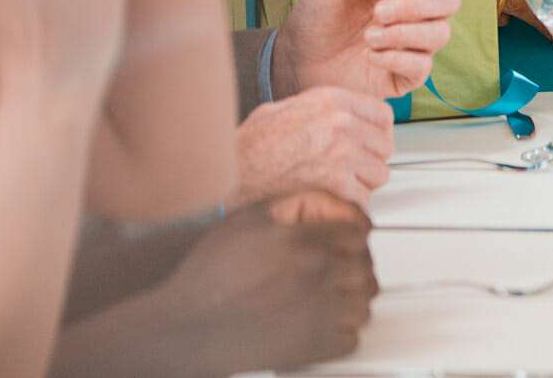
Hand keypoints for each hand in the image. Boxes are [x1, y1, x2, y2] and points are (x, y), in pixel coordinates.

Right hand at [147, 194, 376, 374]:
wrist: (186, 328)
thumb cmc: (209, 275)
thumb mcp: (246, 219)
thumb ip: (293, 203)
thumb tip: (326, 204)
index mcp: (304, 241)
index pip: (358, 230)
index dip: (353, 232)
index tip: (347, 239)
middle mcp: (318, 275)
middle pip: (365, 266)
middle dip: (353, 265)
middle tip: (335, 269)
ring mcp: (319, 314)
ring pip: (363, 303)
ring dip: (351, 299)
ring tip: (329, 297)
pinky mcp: (313, 348)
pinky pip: (351, 338)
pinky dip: (341, 333)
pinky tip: (321, 323)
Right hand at [232, 87, 393, 207]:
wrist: (237, 165)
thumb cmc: (254, 141)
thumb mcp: (288, 107)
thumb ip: (319, 108)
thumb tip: (334, 114)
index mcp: (332, 100)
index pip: (383, 115)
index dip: (380, 133)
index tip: (373, 142)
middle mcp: (341, 121)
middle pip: (385, 145)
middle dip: (372, 159)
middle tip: (358, 167)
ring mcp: (340, 149)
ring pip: (379, 171)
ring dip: (366, 181)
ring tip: (349, 183)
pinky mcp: (334, 178)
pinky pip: (363, 195)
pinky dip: (353, 202)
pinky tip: (338, 198)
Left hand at [272, 0, 462, 99]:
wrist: (298, 58)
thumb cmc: (317, 16)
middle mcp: (417, 13)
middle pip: (450, 1)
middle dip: (417, 5)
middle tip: (378, 13)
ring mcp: (414, 45)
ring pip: (440, 34)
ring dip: (404, 33)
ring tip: (368, 37)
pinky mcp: (406, 75)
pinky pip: (422, 66)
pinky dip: (399, 59)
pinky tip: (371, 56)